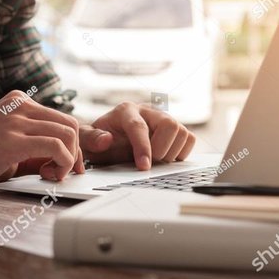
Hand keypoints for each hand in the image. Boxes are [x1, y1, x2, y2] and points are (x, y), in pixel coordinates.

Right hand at [0, 90, 84, 195]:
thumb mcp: (12, 146)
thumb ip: (38, 147)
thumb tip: (70, 157)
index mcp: (18, 101)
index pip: (63, 118)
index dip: (73, 145)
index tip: (71, 165)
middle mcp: (19, 104)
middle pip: (70, 124)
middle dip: (76, 152)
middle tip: (65, 174)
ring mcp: (15, 119)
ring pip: (67, 133)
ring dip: (69, 160)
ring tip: (52, 175)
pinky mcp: (12, 139)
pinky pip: (56, 147)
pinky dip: (62, 163)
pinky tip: (49, 175)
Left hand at [79, 102, 195, 169]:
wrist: (110, 141)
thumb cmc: (101, 141)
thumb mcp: (88, 141)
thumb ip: (91, 139)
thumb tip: (106, 139)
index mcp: (126, 111)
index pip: (139, 127)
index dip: (143, 148)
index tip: (144, 167)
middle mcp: (148, 111)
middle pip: (169, 124)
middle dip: (161, 149)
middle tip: (150, 163)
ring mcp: (164, 119)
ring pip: (182, 131)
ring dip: (171, 152)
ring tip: (155, 160)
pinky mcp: (175, 129)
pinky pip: (189, 139)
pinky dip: (181, 152)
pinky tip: (166, 157)